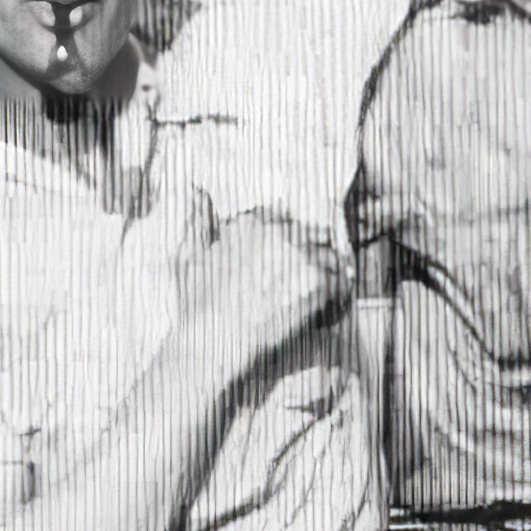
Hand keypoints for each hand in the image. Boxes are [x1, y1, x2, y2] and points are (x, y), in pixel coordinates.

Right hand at [181, 208, 350, 371]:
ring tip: (315, 297)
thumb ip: (199, 219)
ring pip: (331, 257)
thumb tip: (197, 189)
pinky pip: (341, 283)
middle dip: (312, 255)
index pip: (286, 218)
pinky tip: (322, 312)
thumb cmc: (197, 303)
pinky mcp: (316, 282)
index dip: (288, 241)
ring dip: (328, 275)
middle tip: (302, 283)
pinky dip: (336, 299)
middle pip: (314, 234)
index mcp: (251, 222)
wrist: (213, 342)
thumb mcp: (189, 254)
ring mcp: (300, 256)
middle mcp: (279, 232)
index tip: (283, 264)